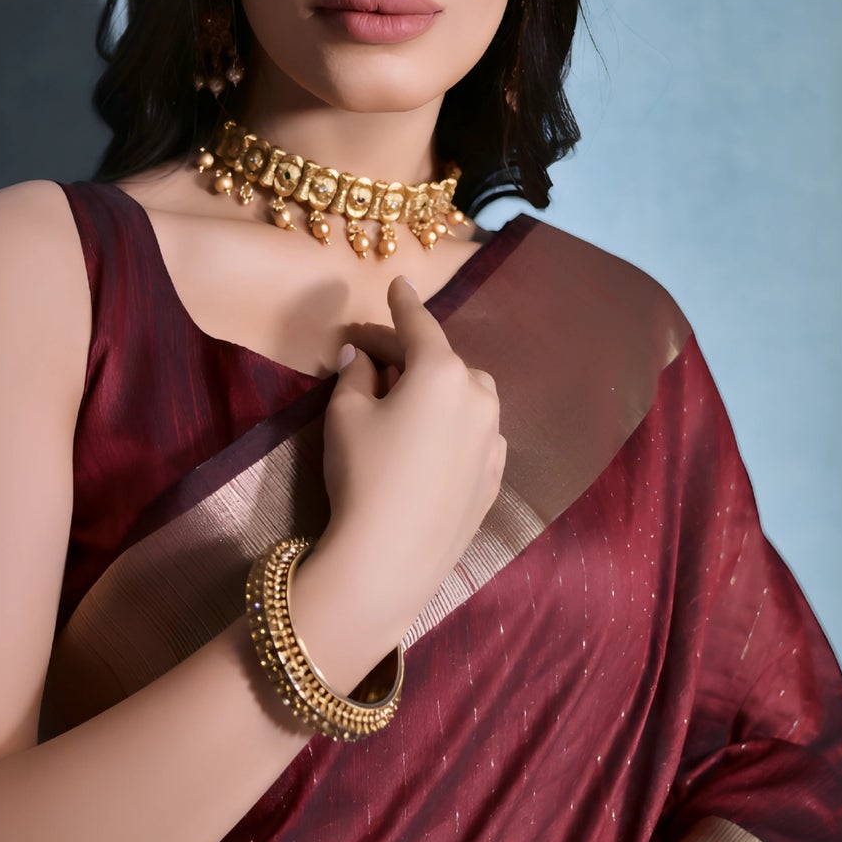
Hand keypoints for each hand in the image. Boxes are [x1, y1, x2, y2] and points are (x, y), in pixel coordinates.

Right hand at [293, 275, 505, 678]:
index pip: (419, 324)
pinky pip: (476, 437)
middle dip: (415, 358)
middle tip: (378, 365)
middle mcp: (479, 396)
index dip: (403, 303)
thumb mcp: (345, 416)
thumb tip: (362, 356)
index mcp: (441, 370)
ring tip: (407, 409)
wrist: (391, 556)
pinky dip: (455, 430)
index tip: (398, 285)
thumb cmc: (362, 473)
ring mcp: (494, 439)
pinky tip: (430, 448)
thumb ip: (356, 375)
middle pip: (445, 363)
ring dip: (441, 394)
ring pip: (467, 399)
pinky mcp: (496, 478)